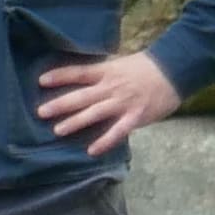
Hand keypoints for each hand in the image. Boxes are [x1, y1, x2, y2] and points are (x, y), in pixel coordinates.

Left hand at [36, 49, 183, 149]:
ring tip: (58, 131)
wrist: (174, 70)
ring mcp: (123, 103)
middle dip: (60, 105)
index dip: (60, 76)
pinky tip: (91, 151)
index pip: (79, 72)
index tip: (42, 81)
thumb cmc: (147, 67)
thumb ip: (104, 73)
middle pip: (81, 96)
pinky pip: (117, 131)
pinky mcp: (135, 116)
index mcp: (107, 71)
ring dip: (75, 122)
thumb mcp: (121, 63)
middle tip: (40, 113)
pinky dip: (105, 141)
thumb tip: (85, 80)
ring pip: (94, 113)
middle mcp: (111, 87)